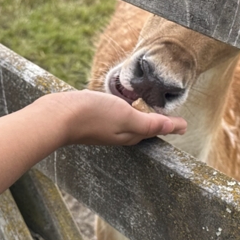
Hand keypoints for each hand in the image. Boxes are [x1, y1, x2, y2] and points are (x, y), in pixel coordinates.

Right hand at [42, 90, 186, 145]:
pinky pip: (113, 116)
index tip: (183, 123)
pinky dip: (123, 111)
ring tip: (147, 110)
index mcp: (130, 134)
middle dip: (156, 123)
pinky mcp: (91, 119)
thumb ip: (152, 123)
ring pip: (128, 123)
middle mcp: (118, 134)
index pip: (155, 130)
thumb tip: (181, 128)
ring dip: (139, 117)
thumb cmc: (93, 116)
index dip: (169, 125)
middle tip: (169, 118)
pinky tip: (119, 104)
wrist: (57, 117)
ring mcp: (104, 127)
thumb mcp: (127, 117)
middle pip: (142, 129)